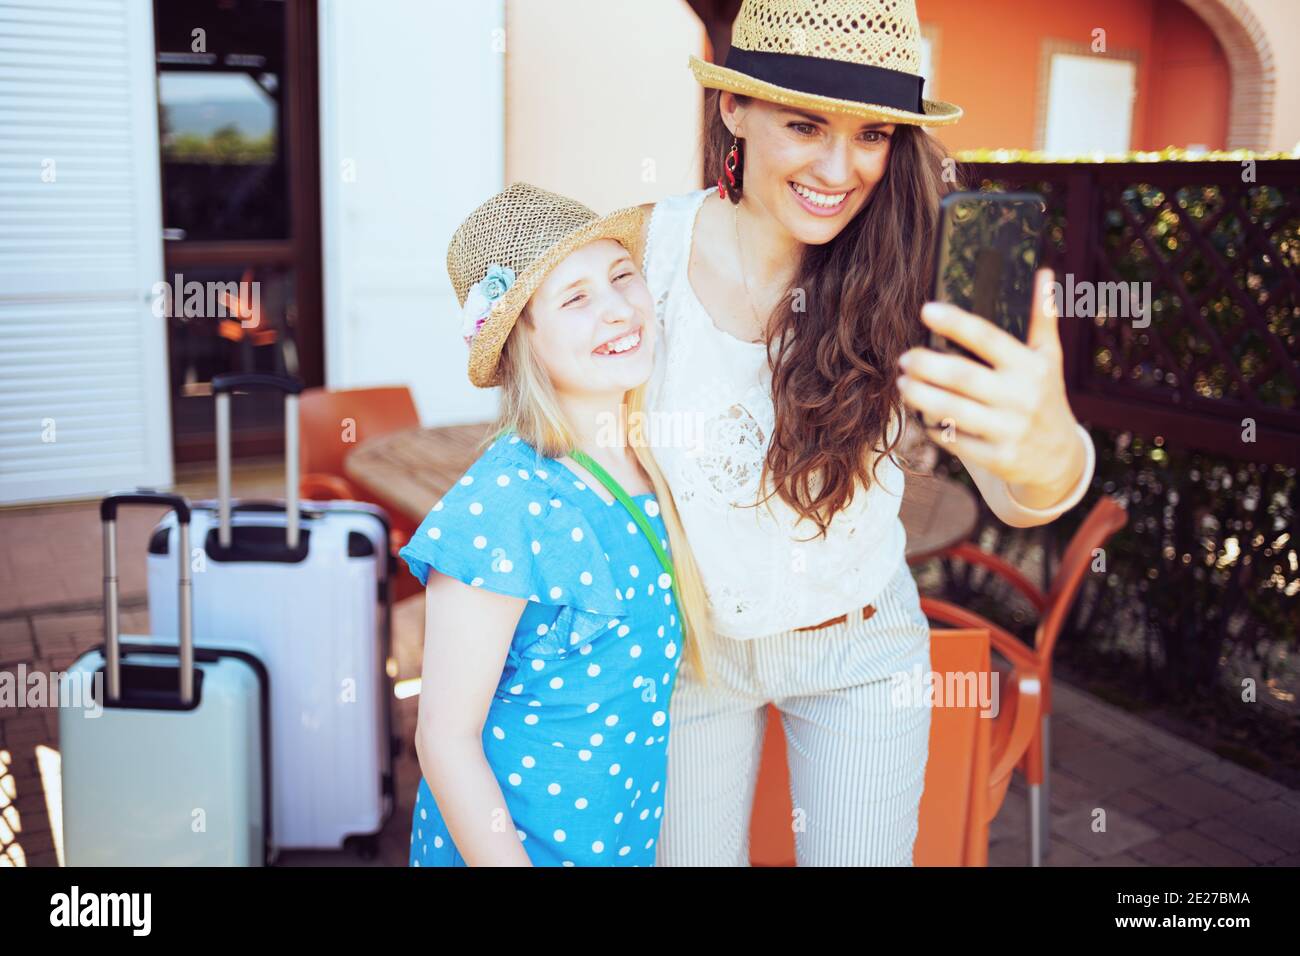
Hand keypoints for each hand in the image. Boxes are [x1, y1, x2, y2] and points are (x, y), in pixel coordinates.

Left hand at [896, 268, 1084, 505]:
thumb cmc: (1044, 396)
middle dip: (926, 365)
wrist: (1060, 458)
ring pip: (953, 410)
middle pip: (962, 376)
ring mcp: (1010, 429)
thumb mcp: (1048, 359)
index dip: (956, 323)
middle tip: (903, 357)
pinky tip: (921, 416)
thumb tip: (1042, 272)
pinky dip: (934, 428)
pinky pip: (956, 441)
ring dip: (921, 396)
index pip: (988, 338)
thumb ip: (1042, 318)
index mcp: (1032, 367)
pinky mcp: (999, 458)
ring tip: (902, 384)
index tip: (925, 309)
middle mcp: (1022, 397)